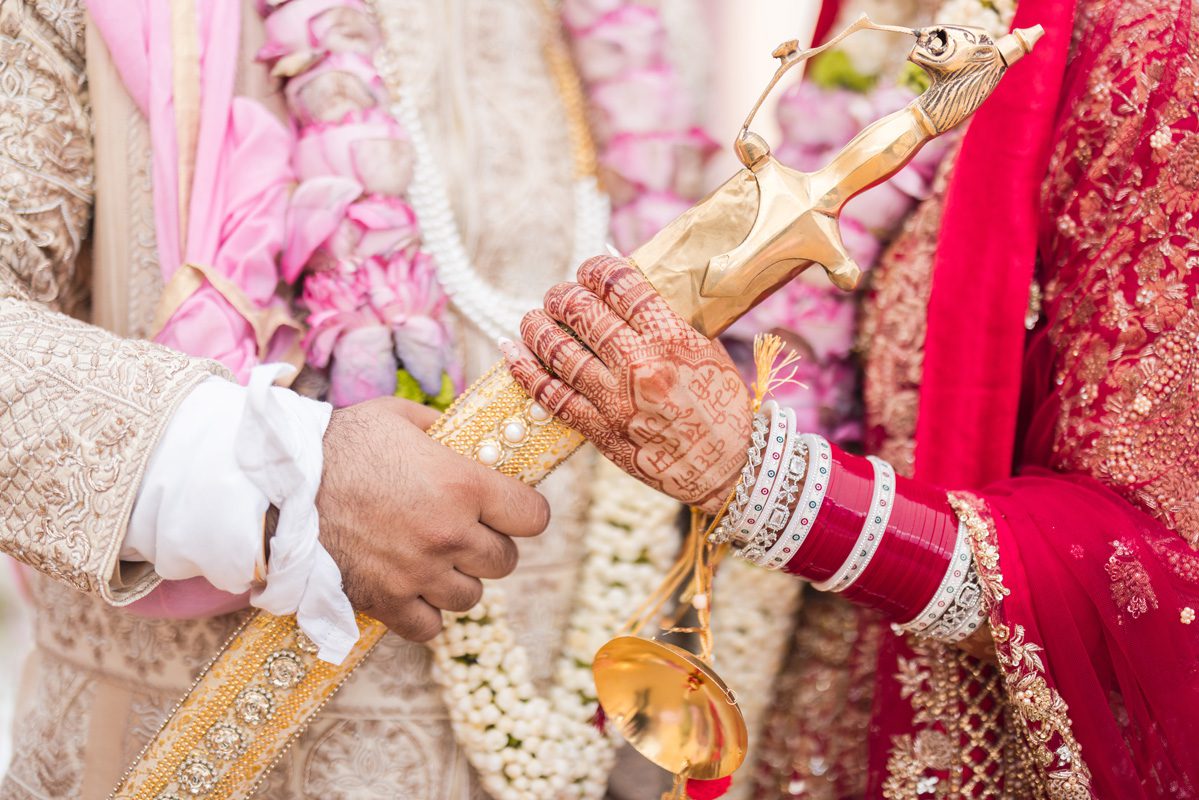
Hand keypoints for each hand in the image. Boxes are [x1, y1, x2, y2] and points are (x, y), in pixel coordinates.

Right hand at [317, 397, 549, 640]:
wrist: (277, 483)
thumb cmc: (338, 443)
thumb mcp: (399, 417)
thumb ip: (443, 429)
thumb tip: (467, 435)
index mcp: (462, 485)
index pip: (534, 517)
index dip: (524, 511)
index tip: (509, 508)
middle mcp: (448, 534)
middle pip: (505, 560)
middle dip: (489, 545)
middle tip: (462, 530)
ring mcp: (417, 573)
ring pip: (472, 597)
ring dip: (458, 579)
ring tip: (433, 558)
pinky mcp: (384, 602)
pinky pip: (429, 628)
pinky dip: (425, 613)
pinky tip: (411, 588)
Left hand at [505, 255, 751, 512]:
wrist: (729, 468)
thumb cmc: (721, 406)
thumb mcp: (705, 350)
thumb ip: (666, 317)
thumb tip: (622, 281)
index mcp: (672, 338)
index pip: (620, 284)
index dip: (595, 269)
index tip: (589, 269)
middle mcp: (640, 365)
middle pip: (582, 312)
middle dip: (562, 296)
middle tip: (557, 296)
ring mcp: (617, 400)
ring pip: (558, 351)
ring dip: (537, 328)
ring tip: (532, 320)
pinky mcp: (601, 431)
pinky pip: (552, 396)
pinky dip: (526, 371)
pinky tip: (513, 353)